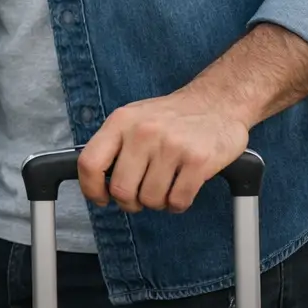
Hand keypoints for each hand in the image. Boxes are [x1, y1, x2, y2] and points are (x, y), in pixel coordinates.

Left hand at [77, 88, 248, 213]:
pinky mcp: (198, 161)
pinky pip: (178, 201)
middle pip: (121, 189)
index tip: (101, 198)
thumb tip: (95, 181)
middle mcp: (143, 132)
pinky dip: (177, 204)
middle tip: (139, 197)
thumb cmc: (172, 117)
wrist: (217, 102)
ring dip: (157, 202)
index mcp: (121, 121)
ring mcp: (171, 146)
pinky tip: (180, 190)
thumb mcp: (134, 118)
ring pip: (151, 199)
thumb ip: (114, 145)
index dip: (90, 189)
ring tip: (164, 187)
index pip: (89, 163)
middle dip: (130, 202)